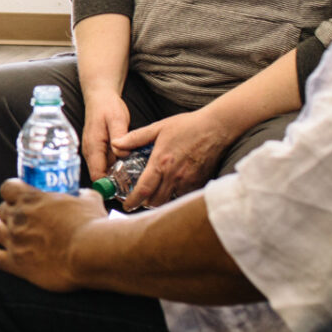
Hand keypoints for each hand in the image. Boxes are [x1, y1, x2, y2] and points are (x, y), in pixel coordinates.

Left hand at [0, 178, 104, 292]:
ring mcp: (14, 240)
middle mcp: (18, 217)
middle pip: (1, 209)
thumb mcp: (89, 199)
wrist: (89, 254)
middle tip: (13, 216)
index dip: (10, 191)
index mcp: (32, 198)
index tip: (15, 194)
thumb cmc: (92, 225)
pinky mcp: (16, 263)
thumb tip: (82, 194)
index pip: (8, 187)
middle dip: (6, 210)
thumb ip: (82, 194)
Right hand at [80, 90, 130, 181]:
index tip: (125, 191)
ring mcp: (93, 152)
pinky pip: (106, 164)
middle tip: (135, 187)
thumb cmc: (107, 107)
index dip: (109, 186)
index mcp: (93, 147)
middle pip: (101, 176)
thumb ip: (119, 137)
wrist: (100, 96)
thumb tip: (121, 155)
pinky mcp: (98, 150)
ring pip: (104, 171)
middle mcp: (90, 152)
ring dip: (117, 176)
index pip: (97, 175)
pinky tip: (130, 166)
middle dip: (115, 184)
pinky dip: (117, 167)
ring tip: (135, 178)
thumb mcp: (117, 119)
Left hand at [112, 108, 230, 209]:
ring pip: (170, 200)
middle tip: (140, 198)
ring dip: (161, 200)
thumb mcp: (158, 127)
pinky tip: (172, 186)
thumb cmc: (187, 126)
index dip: (133, 201)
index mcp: (161, 162)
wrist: (216, 128)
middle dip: (146, 202)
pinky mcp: (199, 182)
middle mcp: (174, 175)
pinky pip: (184, 195)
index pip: (143, 190)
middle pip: (156, 201)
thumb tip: (115, 144)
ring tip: (156, 192)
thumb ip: (135, 138)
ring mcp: (188, 181)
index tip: (126, 205)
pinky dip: (175, 195)